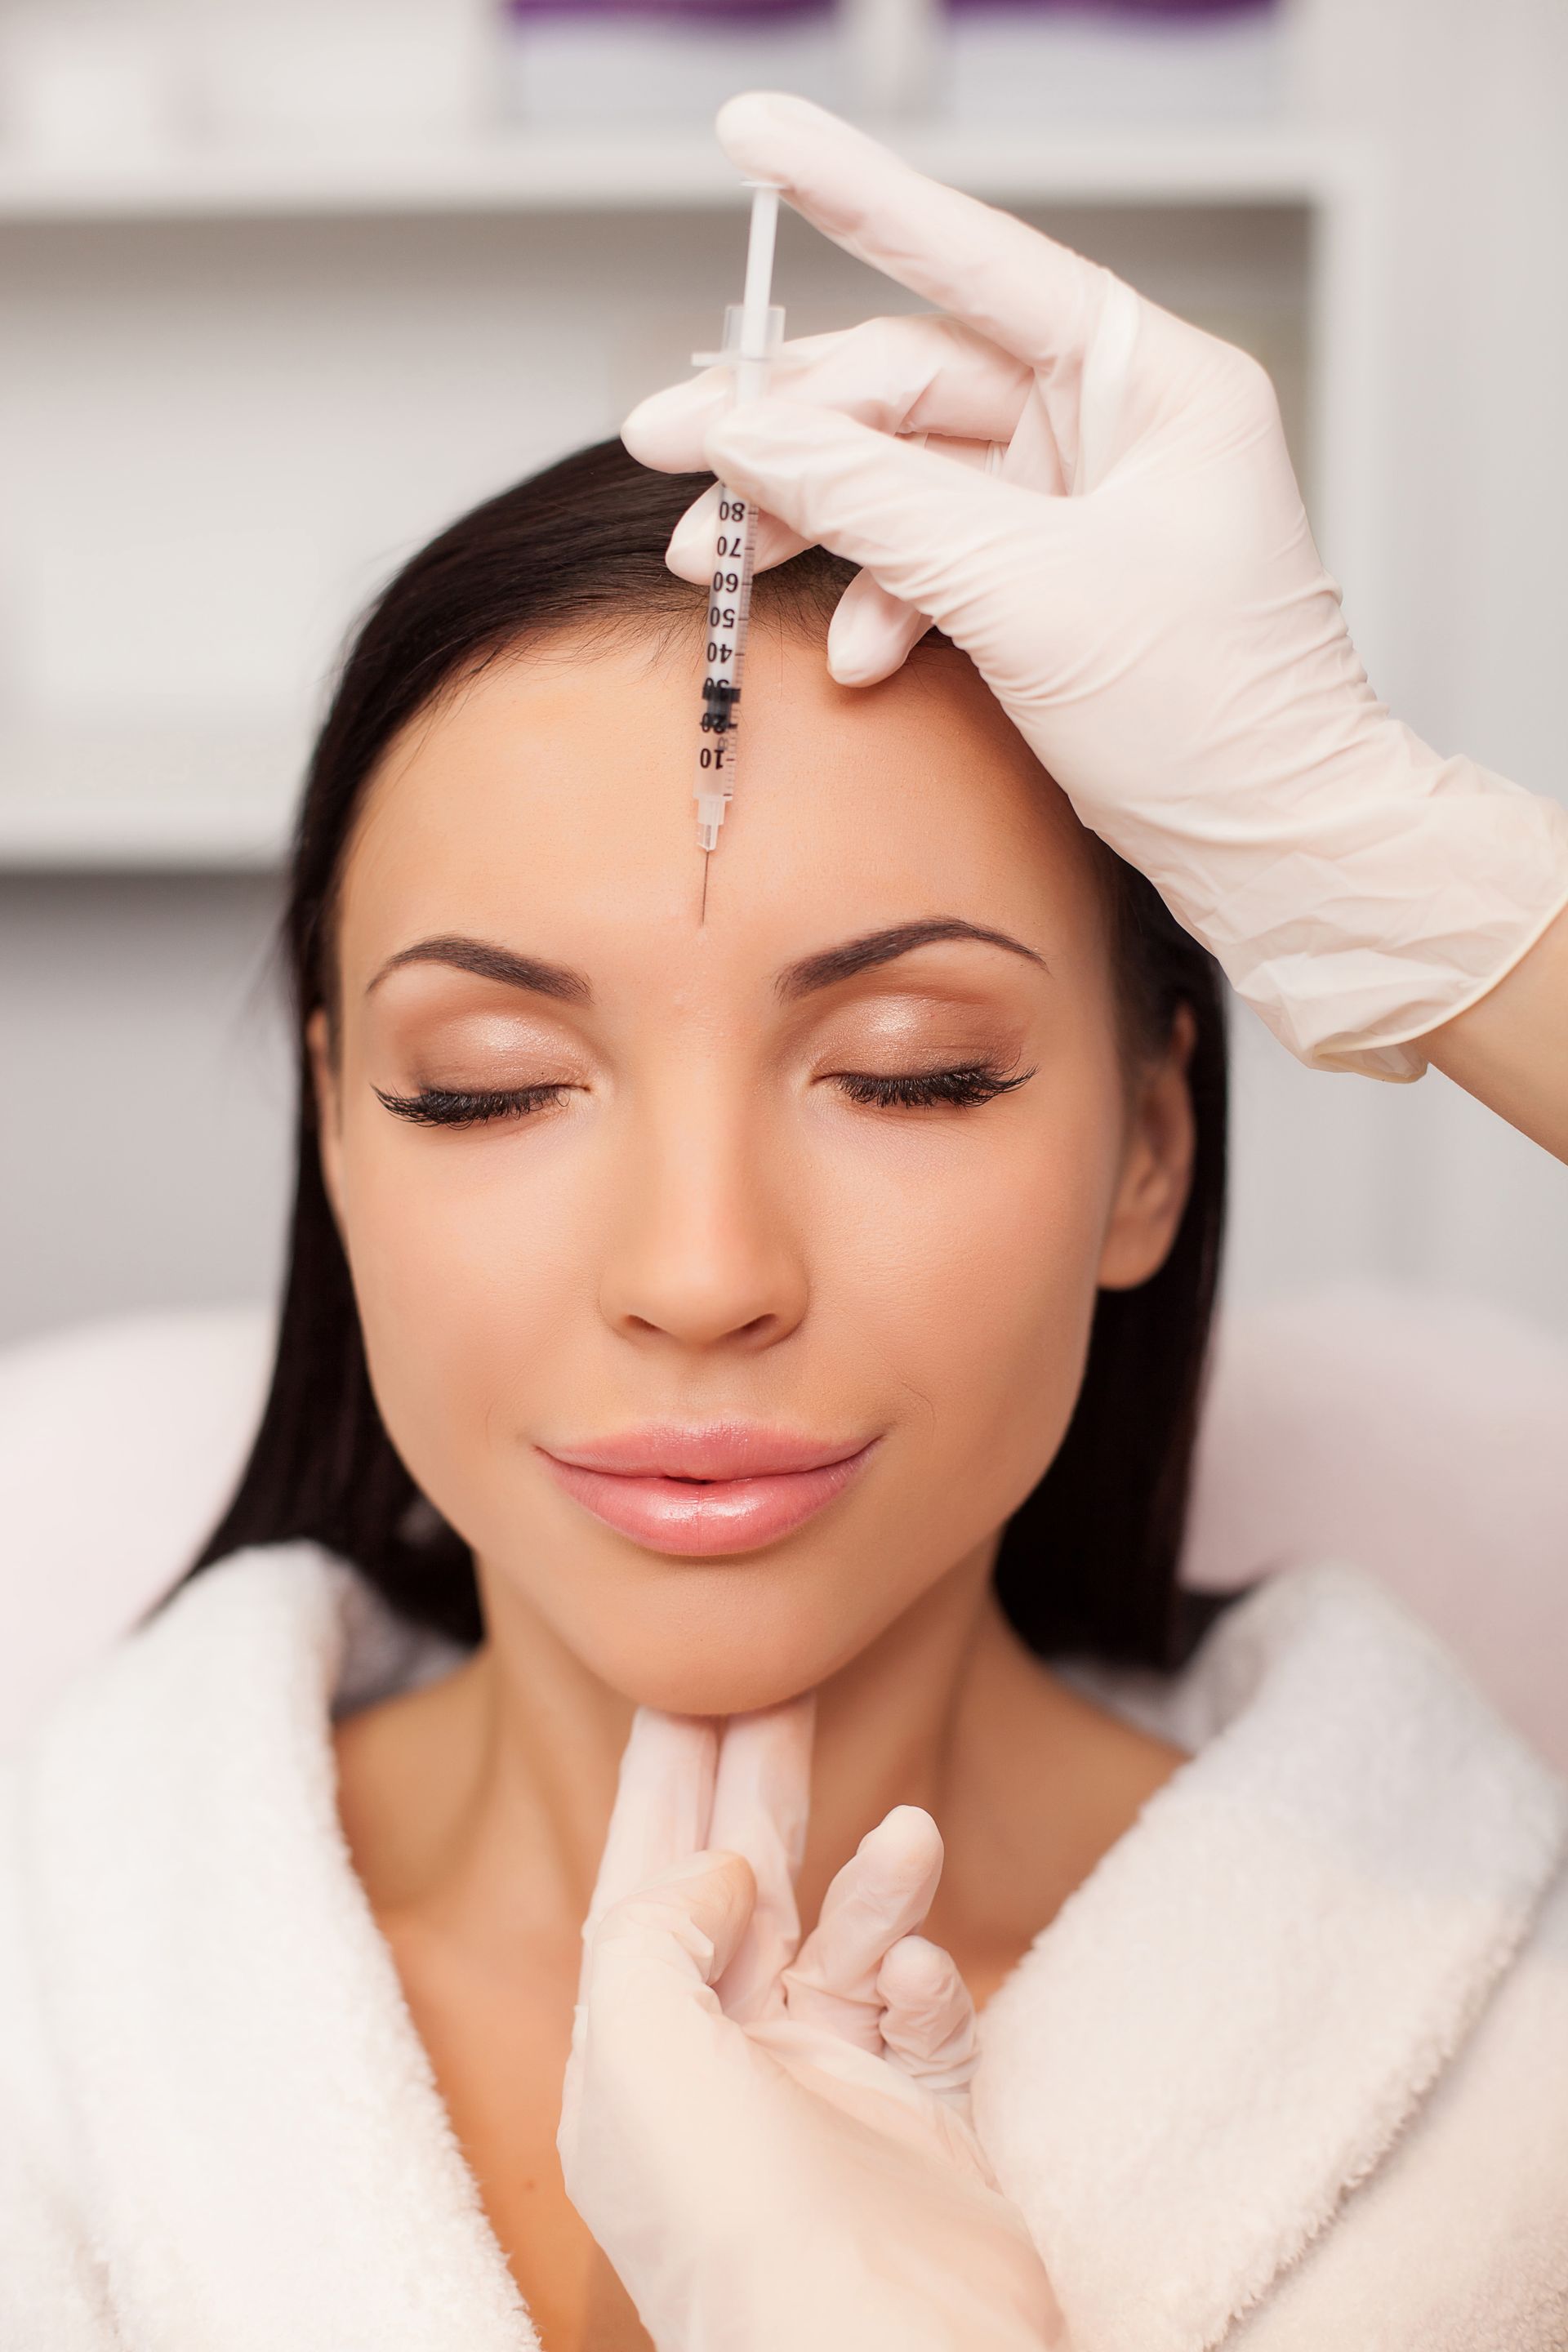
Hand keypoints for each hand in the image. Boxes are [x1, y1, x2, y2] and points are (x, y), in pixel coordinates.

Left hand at [557, 1695, 1066, 2351]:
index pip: (637, 1891)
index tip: (681, 1690)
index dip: (659, 1786)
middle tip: (785, 1685)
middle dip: (758, 1787)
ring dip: (875, 1881)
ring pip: (845, 1942)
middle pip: (740, 1892)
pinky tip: (924, 1964)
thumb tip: (717, 1867)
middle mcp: (723, 2074)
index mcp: (633, 2065)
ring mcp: (824, 2099)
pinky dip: (927, 1974)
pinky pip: (924, 2014)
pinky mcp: (919, 2127)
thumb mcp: (634, 2051)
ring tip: (910, 1831)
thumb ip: (649, 1926)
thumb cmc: (734, 2221)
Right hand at [623, 93, 1567, 1080]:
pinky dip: (876, 597)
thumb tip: (742, 435)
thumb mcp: (1023, 592)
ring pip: (902, 475)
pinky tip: (850, 650)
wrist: (1267, 848)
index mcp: (1145, 379)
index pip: (970, 255)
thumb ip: (872, 501)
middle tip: (669, 453)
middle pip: (909, 384)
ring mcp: (1076, 501)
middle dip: (787, 428)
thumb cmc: (1207, 715)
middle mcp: (1110, 421)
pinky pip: (929, 555)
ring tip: (712, 565)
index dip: (850, 193)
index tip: (749, 134)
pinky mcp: (1049, 578)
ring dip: (807, 519)